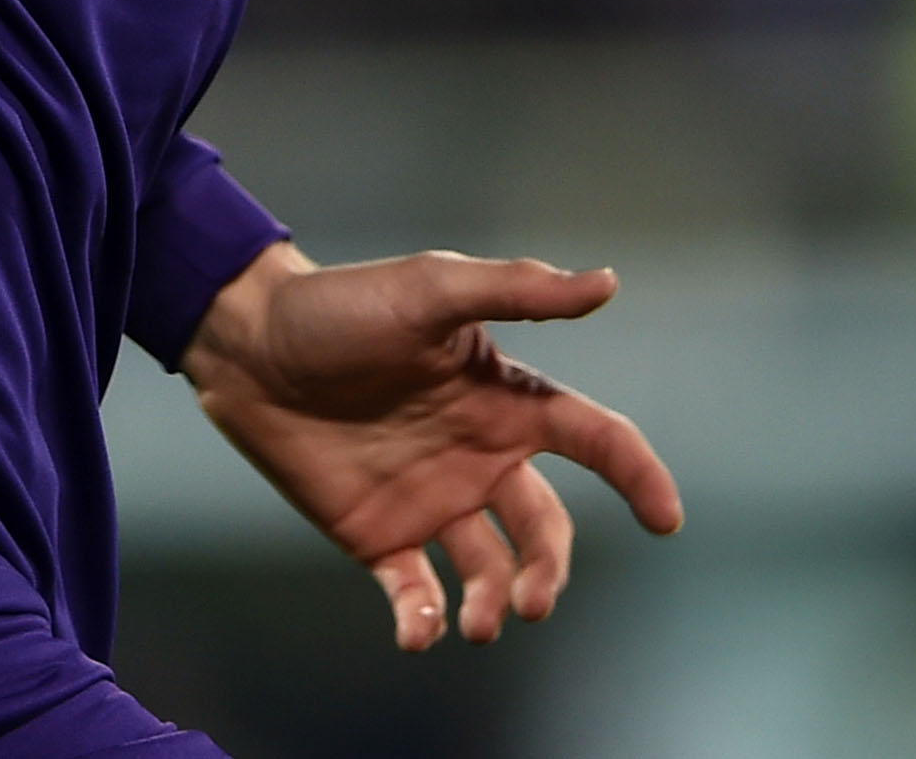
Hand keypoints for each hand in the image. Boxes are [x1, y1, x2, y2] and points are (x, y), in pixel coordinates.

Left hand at [179, 243, 681, 652]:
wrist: (249, 346)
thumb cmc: (343, 307)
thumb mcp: (433, 289)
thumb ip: (519, 292)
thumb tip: (607, 283)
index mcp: (505, 399)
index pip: (593, 438)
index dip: (637, 474)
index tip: (666, 518)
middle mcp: (479, 455)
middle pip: (545, 528)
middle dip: (549, 572)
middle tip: (529, 603)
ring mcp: (430, 499)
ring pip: (489, 570)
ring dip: (494, 603)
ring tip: (478, 624)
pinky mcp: (377, 535)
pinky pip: (417, 592)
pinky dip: (425, 621)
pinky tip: (421, 631)